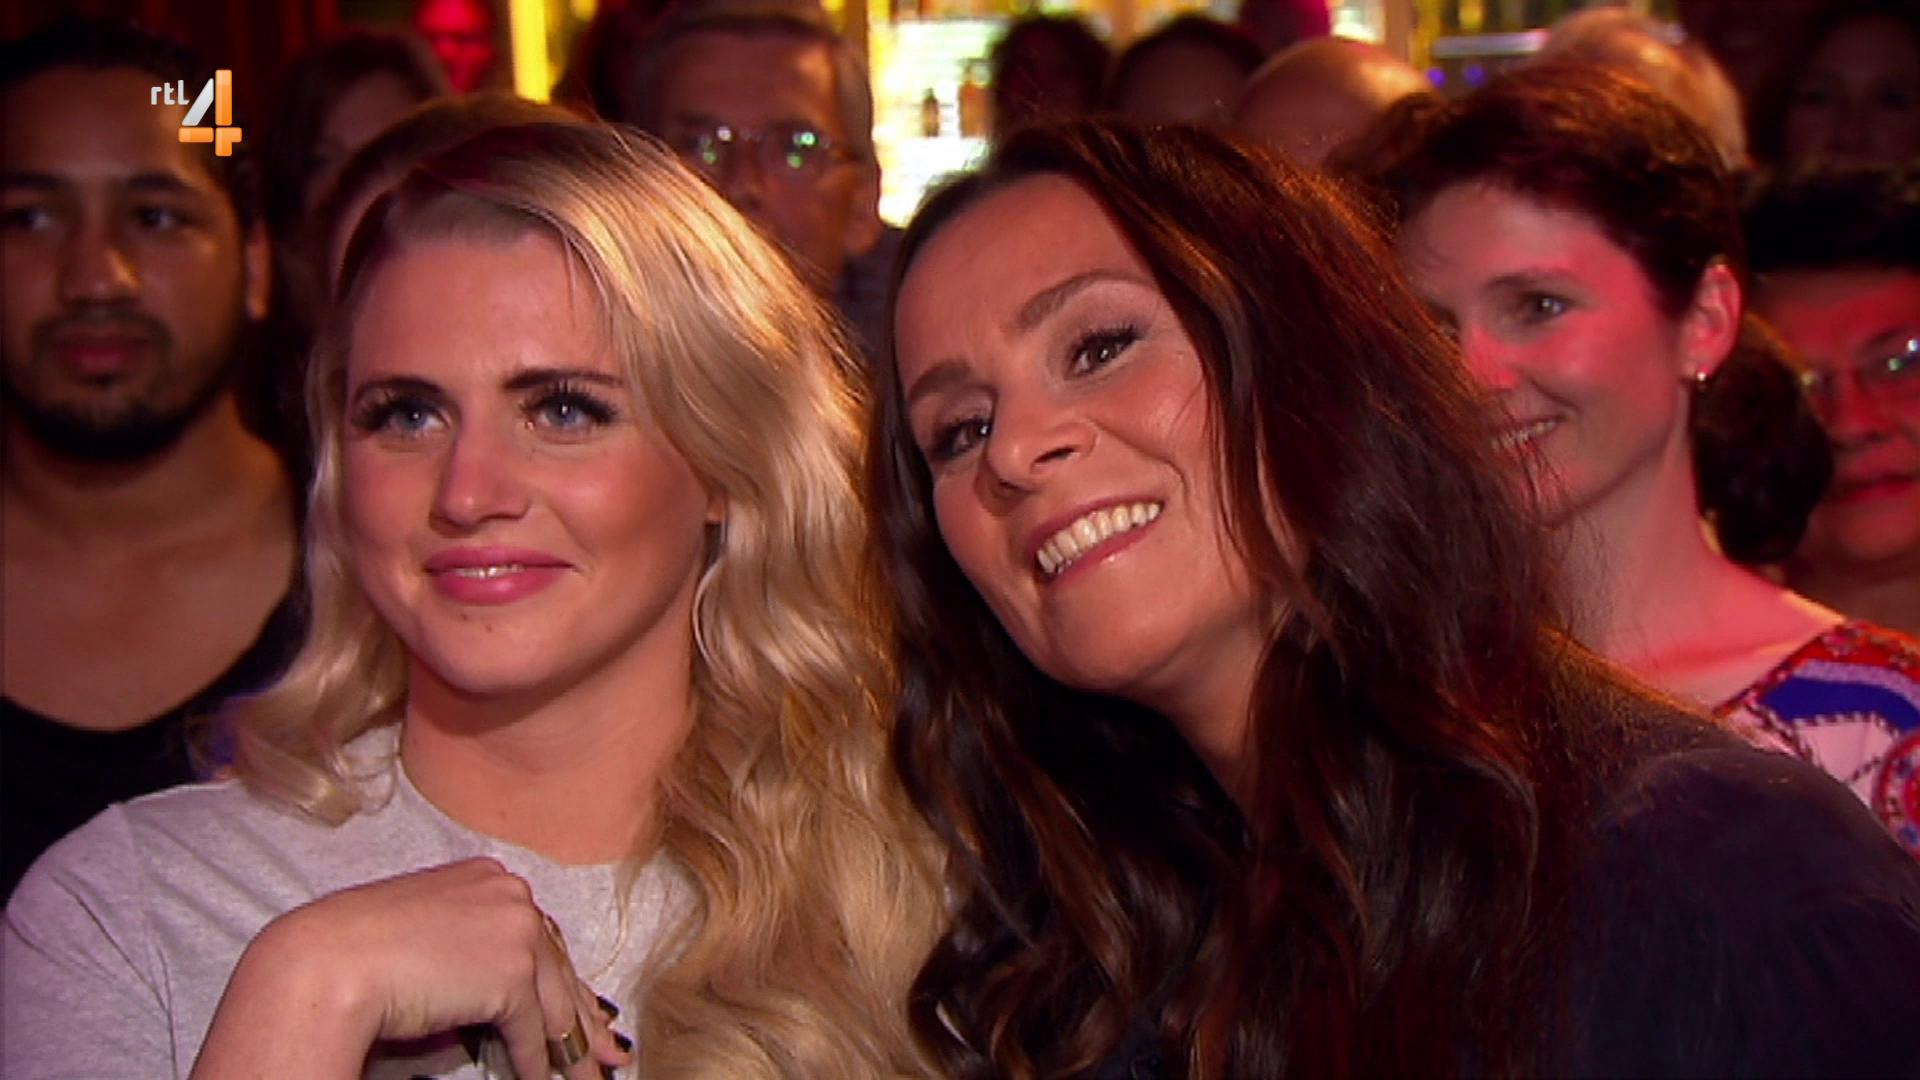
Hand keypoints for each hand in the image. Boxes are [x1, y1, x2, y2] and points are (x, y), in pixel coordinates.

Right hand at [191, 858, 628, 1079]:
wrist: (325, 962)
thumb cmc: (355, 950)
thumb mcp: (426, 936)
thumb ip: (471, 952)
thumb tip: (507, 1001)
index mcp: (487, 877)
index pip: (537, 934)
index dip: (560, 977)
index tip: (585, 1005)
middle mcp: (511, 894)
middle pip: (558, 966)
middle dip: (583, 1014)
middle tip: (608, 1047)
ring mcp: (516, 929)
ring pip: (554, 1002)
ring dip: (571, 1048)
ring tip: (589, 1076)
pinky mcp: (512, 974)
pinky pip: (531, 1031)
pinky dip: (534, 1063)